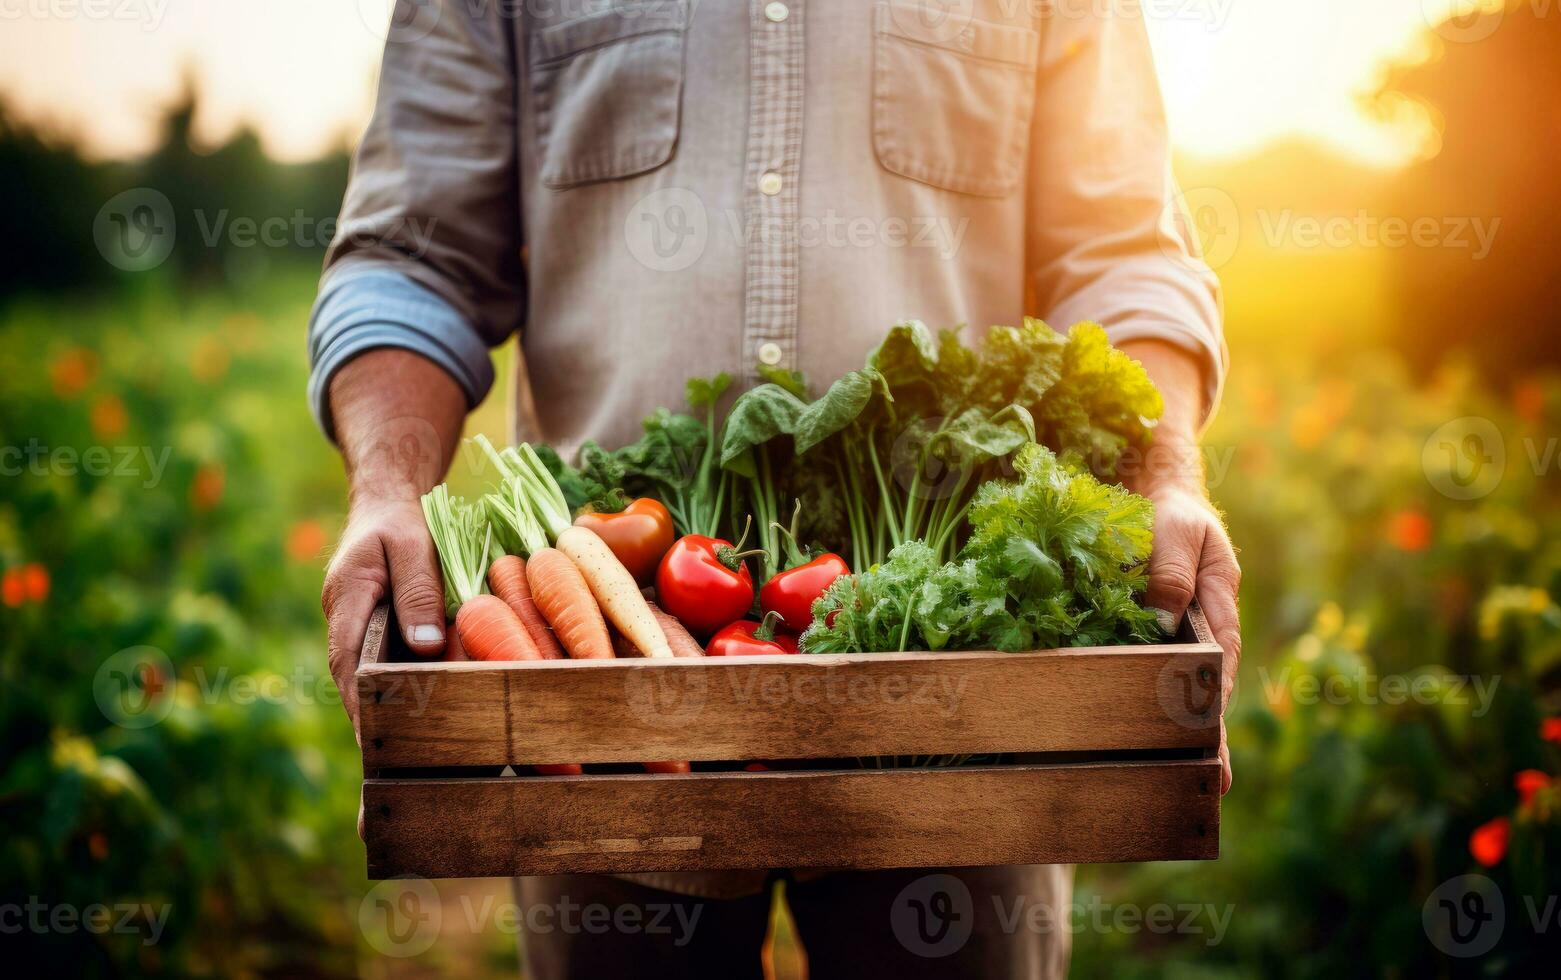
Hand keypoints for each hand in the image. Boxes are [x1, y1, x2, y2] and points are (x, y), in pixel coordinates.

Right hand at [321, 497, 447, 741]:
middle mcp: (344, 618)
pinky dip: (399, 688)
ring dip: (385, 707)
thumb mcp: (413, 546)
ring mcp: (356, 627)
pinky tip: (423, 715)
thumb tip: (424, 645)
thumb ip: (418, 590)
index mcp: (346, 596)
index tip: (371, 736)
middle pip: (354, 675)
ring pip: (368, 674)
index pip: (346, 657)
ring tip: (412, 752)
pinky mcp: (374, 631)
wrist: (387, 506)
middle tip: (395, 759)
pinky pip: (383, 664)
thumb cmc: (401, 522)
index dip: (358, 698)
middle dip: (371, 716)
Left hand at [1140, 483, 1241, 793]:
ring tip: (1183, 781)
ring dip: (1180, 733)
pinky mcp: (1146, 642)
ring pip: (1178, 692)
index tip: (1212, 730)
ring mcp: (1176, 640)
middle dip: (1210, 735)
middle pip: (1208, 689)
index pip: (1221, 658)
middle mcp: (1202, 630)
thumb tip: (1162, 619)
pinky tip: (1137, 745)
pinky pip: (1146, 678)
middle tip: (1215, 783)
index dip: (1216, 695)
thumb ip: (1171, 571)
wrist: (1157, 499)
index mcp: (1219, 604)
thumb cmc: (1173, 515)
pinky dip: (1143, 709)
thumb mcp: (1177, 531)